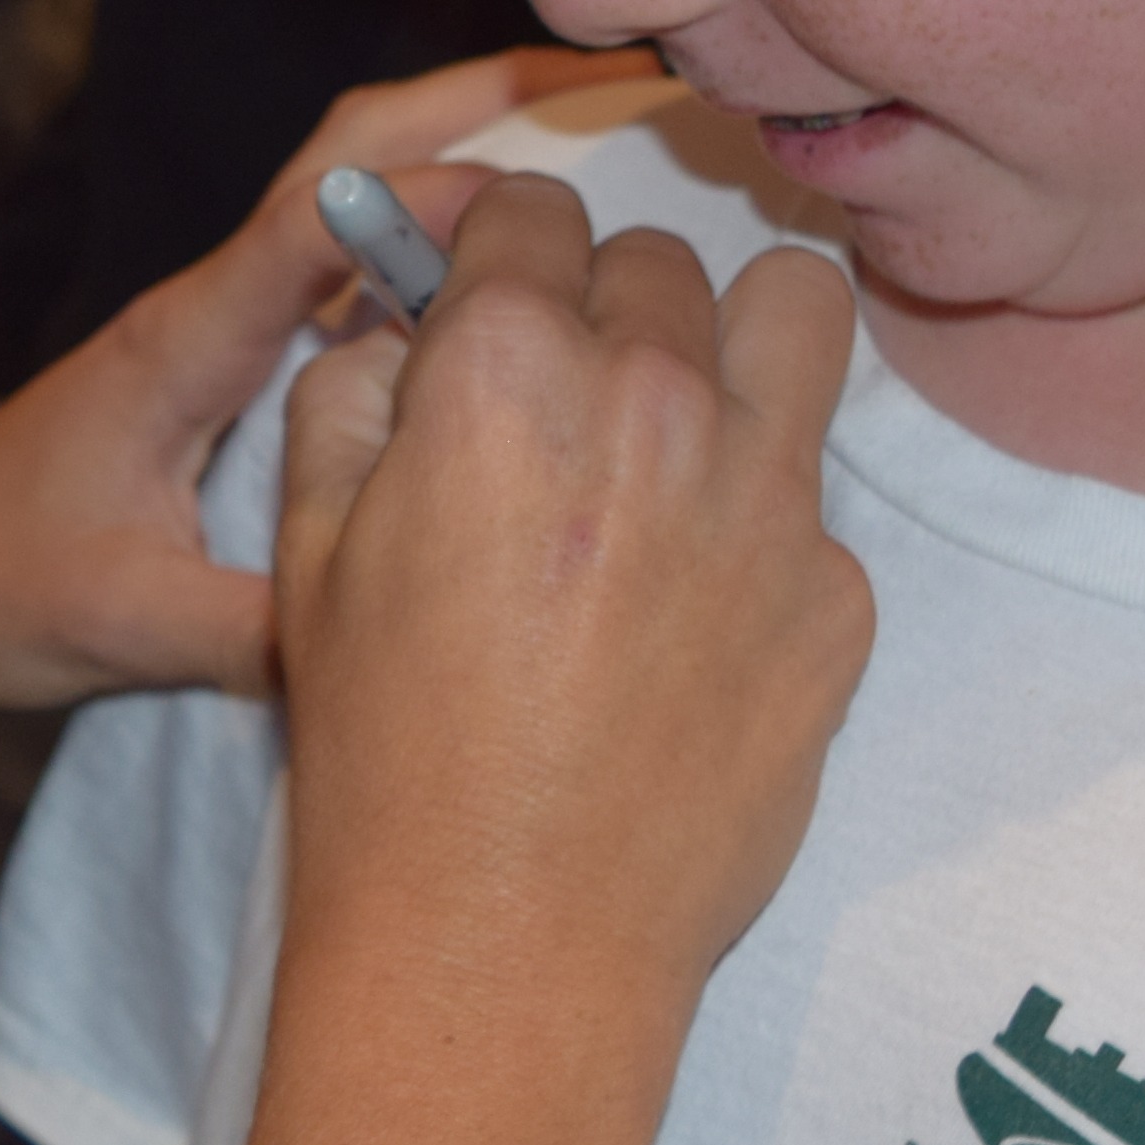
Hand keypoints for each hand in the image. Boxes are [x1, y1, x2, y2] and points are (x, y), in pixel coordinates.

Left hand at [0, 47, 591, 709]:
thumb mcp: (122, 624)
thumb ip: (254, 630)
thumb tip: (391, 638)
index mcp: (180, 341)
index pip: (307, 227)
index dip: (423, 193)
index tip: (546, 185)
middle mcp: (209, 308)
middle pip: (347, 159)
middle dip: (476, 103)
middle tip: (619, 81)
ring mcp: (224, 328)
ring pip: (355, 202)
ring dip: (469, 155)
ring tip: (612, 139)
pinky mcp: (236, 366)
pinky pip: (351, 273)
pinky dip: (442, 244)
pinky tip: (529, 273)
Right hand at [268, 172, 868, 1024]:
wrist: (506, 939)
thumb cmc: (390, 754)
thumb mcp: (308, 550)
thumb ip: (353, 397)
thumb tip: (406, 332)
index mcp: (505, 369)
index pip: (532, 205)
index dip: (498, 244)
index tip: (493, 290)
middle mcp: (653, 401)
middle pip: (658, 257)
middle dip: (603, 302)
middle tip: (563, 397)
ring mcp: (766, 497)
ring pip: (794, 314)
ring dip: (733, 341)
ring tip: (681, 425)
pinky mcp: (836, 596)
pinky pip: (813, 499)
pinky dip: (760, 524)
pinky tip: (690, 616)